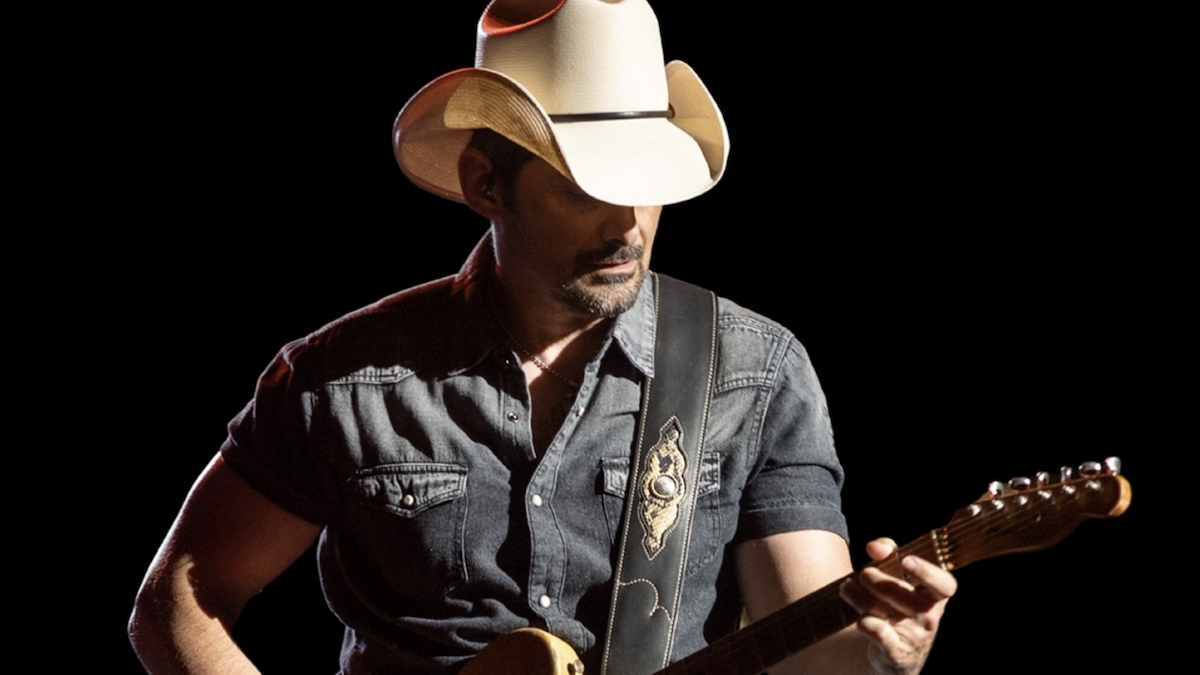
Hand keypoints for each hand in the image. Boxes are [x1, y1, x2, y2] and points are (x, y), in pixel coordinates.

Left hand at [839, 538, 956, 674]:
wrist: (897, 653)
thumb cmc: (899, 604)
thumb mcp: (899, 577)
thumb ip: (889, 553)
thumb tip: (875, 546)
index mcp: (936, 596)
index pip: (944, 584)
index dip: (927, 571)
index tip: (906, 560)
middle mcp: (929, 617)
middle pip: (900, 593)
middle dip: (876, 581)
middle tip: (864, 574)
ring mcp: (914, 636)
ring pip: (879, 609)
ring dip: (857, 596)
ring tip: (846, 588)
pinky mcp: (896, 652)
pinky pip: (877, 632)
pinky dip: (865, 623)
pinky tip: (860, 619)